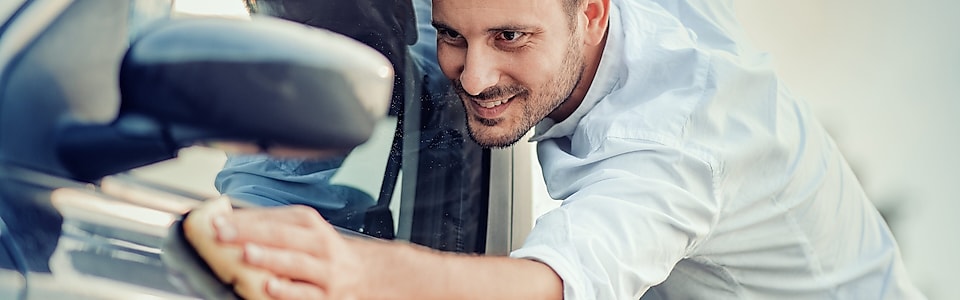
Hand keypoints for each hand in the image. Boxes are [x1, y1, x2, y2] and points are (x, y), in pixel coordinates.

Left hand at [212, 205, 366, 299]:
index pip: (273, 218)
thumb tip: (228, 222)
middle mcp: (318, 243)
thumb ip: (271, 226)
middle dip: (250, 234)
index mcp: (308, 223)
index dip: (244, 220)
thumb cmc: (321, 251)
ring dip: (270, 258)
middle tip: (223, 234)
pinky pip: (306, 294)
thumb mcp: (303, 231)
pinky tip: (271, 287)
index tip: (216, 221)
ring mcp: (324, 270)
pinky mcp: (327, 296)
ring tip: (247, 254)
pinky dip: (288, 291)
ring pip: (295, 262)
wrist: (362, 272)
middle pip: (282, 236)